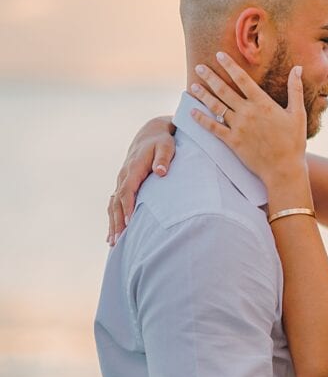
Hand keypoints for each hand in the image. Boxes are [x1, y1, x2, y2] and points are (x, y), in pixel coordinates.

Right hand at [107, 117, 175, 244]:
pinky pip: (114, 204)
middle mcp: (123, 175)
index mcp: (133, 168)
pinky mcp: (122, 185)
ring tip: (112, 242)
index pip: (127, 190)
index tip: (129, 223)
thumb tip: (161, 171)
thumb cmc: (162, 141)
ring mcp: (121, 180)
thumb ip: (163, 158)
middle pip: (117, 201)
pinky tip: (112, 234)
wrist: (151, 134)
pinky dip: (112, 218)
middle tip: (118, 240)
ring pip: (113, 204)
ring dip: (112, 223)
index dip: (127, 207)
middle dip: (117, 221)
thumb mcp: (166, 146)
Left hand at [190, 52, 307, 194]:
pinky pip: (213, 128)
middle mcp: (247, 112)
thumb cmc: (293, 142)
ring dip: (203, 95)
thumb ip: (295, 89)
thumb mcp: (298, 114)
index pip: (242, 79)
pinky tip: (192, 112)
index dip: (229, 65)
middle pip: (224, 90)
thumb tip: (298, 68)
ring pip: (216, 107)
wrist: (284, 169)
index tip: (219, 55)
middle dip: (210, 77)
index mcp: (262, 103)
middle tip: (198, 67)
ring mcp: (238, 127)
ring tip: (193, 85)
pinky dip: (202, 120)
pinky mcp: (233, 142)